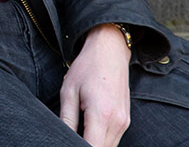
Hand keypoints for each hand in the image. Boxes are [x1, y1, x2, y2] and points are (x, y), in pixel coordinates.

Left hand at [59, 23, 131, 146]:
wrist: (110, 51)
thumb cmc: (87, 67)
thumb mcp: (68, 91)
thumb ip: (66, 119)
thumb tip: (62, 137)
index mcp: (101, 115)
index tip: (67, 142)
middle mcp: (117, 123)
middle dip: (84, 146)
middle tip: (70, 135)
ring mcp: (124, 123)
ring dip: (94, 143)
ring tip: (79, 130)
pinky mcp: (126, 121)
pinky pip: (113, 140)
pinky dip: (101, 139)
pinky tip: (88, 129)